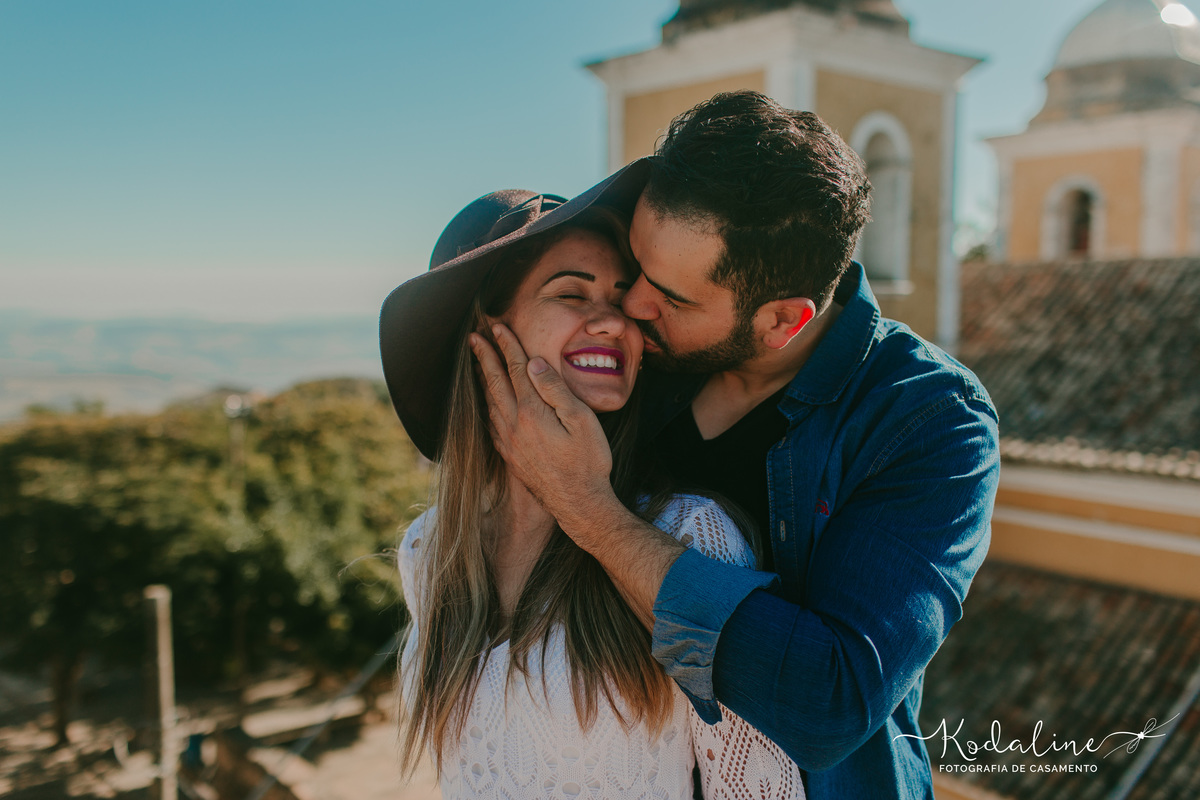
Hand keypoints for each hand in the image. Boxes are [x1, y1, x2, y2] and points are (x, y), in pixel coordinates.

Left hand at [469, 324, 617, 532]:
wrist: (579, 505)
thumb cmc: (588, 462)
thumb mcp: (582, 420)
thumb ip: (556, 389)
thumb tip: (534, 363)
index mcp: (532, 411)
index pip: (516, 369)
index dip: (507, 346)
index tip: (498, 327)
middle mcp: (514, 424)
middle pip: (494, 382)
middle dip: (484, 356)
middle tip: (473, 337)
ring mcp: (509, 442)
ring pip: (489, 402)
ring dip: (482, 379)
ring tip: (476, 363)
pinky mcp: (510, 456)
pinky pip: (491, 423)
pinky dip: (486, 404)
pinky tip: (487, 402)